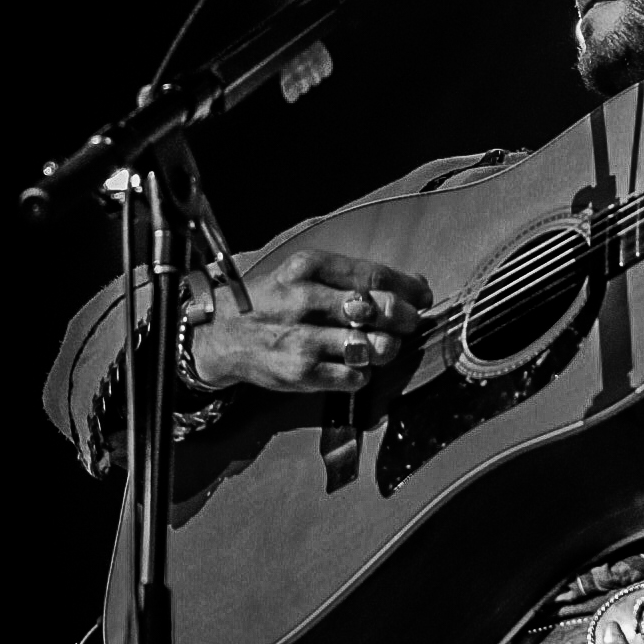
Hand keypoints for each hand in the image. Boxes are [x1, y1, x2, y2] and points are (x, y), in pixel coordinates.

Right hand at [189, 248, 430, 395]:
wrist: (222, 335)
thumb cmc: (273, 300)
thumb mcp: (305, 273)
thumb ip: (355, 277)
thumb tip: (414, 286)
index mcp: (308, 267)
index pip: (374, 276)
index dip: (408, 288)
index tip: (421, 296)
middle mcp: (304, 301)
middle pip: (378, 310)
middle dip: (404, 318)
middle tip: (408, 322)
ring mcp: (302, 340)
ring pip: (372, 346)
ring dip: (386, 347)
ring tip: (380, 344)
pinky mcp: (301, 374)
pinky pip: (355, 376)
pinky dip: (364, 372)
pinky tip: (355, 363)